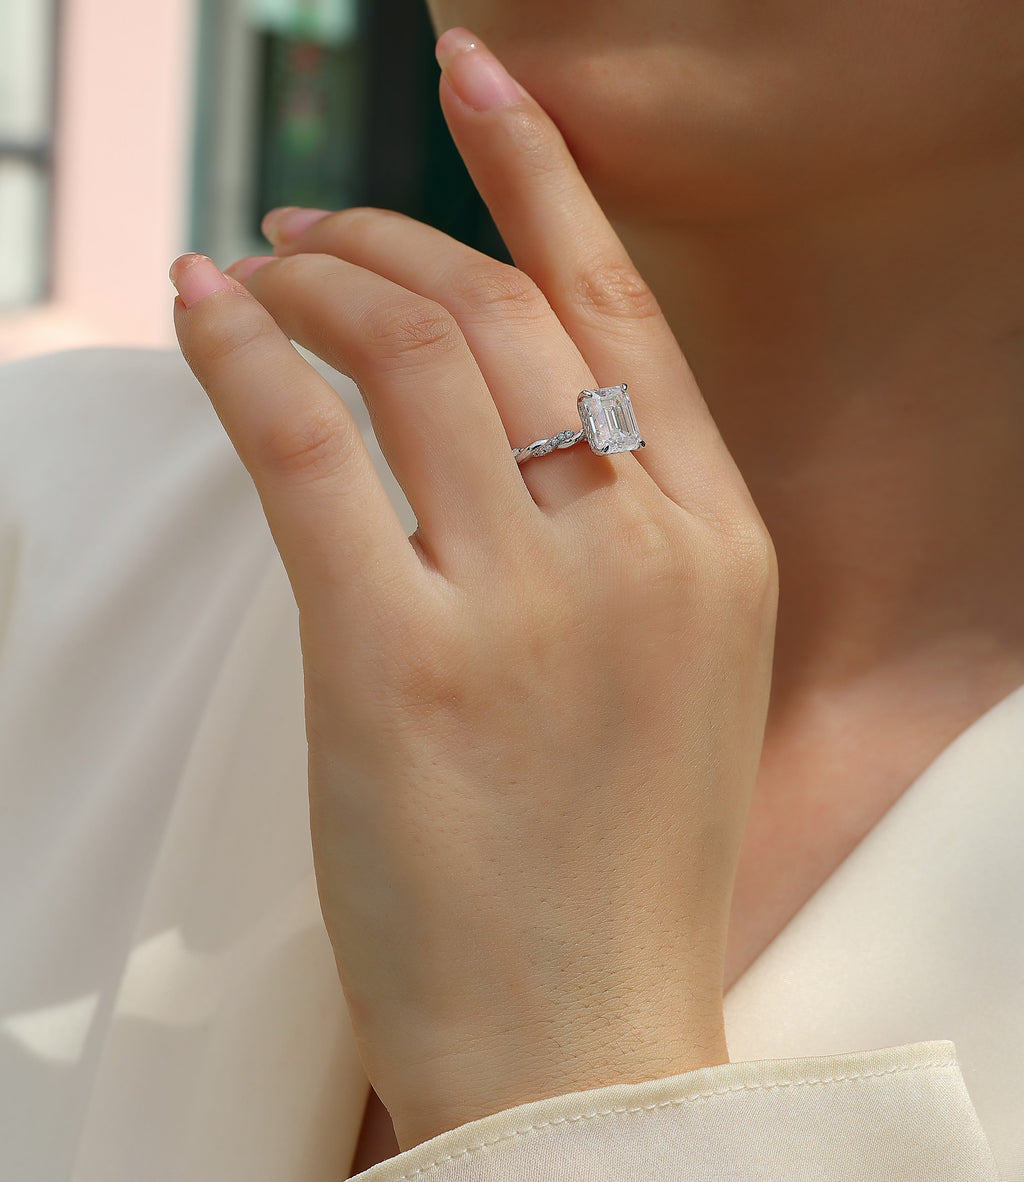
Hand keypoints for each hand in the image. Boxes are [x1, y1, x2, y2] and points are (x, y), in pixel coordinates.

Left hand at [170, 27, 777, 1152]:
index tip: (481, 81)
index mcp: (717, 542)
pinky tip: (206, 312)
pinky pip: (306, 446)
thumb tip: (496, 407)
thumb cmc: (619, 861)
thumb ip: (615, 529)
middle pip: (497, 310)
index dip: (544, 175)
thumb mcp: (672, 669)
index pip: (621, 308)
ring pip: (404, 352)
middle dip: (392, 238)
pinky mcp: (399, 663)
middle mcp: (637, 548)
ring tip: (259, 269)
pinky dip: (245, 358)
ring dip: (317, 281)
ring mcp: (526, 603)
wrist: (582, 1033)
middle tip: (315, 233)